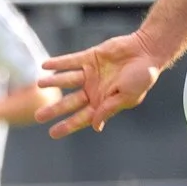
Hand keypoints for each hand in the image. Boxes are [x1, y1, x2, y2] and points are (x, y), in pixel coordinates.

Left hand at [39, 35, 163, 136]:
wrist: (148, 51)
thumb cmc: (142, 77)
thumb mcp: (127, 97)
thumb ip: (108, 109)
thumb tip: (95, 126)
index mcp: (104, 102)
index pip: (82, 117)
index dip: (68, 125)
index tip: (52, 133)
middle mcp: (95, 89)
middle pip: (71, 102)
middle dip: (55, 109)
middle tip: (39, 116)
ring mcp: (92, 73)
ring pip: (68, 80)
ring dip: (54, 82)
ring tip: (39, 84)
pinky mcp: (91, 57)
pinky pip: (71, 61)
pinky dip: (59, 63)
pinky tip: (45, 65)